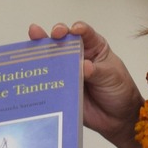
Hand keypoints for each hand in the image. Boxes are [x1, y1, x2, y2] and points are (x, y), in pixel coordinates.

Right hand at [28, 22, 147, 147]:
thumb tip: (83, 67)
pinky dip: (38, 77)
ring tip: (30, 46)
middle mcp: (78, 56)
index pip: (84, 33)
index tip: (74, 30)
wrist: (118, 118)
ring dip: (40, 51)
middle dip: (54, 35)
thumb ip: (96, 71)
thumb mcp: (112, 77)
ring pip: (52, 59)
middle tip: (50, 34)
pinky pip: (48, 81)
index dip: (78, 29)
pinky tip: (29, 73)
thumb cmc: (119, 90)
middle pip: (63, 41)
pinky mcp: (60, 88)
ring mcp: (67, 71)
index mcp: (93, 47)